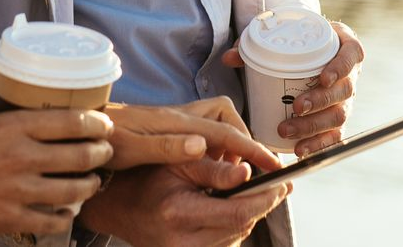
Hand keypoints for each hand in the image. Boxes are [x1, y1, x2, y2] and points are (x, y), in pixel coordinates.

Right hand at [0, 99, 112, 238]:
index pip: (68, 121)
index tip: (104, 124)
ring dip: (89, 185)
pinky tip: (68, 213)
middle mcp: (21, 157)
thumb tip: (8, 99)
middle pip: (78, 156)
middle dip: (100, 154)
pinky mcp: (11, 218)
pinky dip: (65, 216)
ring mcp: (18, 190)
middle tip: (105, 152)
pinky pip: (51, 219)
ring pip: (72, 190)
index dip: (94, 123)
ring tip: (93, 182)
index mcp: (11, 128)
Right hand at [79, 156, 290, 246]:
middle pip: (242, 227)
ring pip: (237, 237)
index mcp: (179, 213)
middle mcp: (183, 242)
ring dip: (251, 215)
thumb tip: (248, 171)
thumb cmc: (146, 179)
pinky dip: (235, 225)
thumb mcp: (178, 163)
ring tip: (260, 193)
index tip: (283, 184)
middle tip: (281, 186)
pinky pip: (225, 244)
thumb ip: (214, 169)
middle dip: (264, 205)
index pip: (238, 213)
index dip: (265, 199)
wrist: (120, 208)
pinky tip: (236, 208)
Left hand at [103, 97, 283, 173]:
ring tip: (234, 170)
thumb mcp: (134, 150)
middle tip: (252, 169)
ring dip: (229, 142)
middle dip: (244, 140)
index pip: (225, 133)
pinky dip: (215, 145)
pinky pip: (203, 131)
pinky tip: (210, 165)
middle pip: (226, 119)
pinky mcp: (169, 127)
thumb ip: (169, 147)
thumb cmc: (104, 141)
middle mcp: (180, 116)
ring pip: (215, 122)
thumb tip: (203, 145)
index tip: (273, 165)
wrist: (83, 128)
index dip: (251, 149)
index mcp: (177, 122)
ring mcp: (175, 120)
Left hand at [222, 19, 364, 155]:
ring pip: (339, 116)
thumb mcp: (282, 35)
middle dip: (320, 102)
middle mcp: (350, 76)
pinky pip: (334, 136)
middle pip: (344, 91)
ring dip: (313, 126)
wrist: (312, 53)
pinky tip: (299, 150)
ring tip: (286, 130)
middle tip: (296, 107)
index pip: (351, 56)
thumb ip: (254, 44)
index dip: (340, 68)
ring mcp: (345, 100)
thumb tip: (229, 58)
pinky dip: (317, 145)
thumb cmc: (298, 43)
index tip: (323, 78)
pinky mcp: (337, 120)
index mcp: (344, 48)